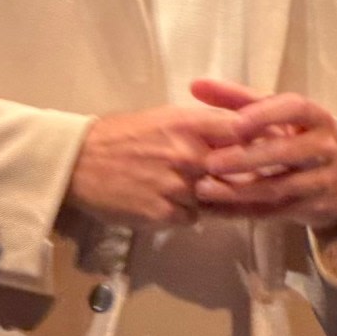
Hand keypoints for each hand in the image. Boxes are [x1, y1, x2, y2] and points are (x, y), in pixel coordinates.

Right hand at [67, 105, 244, 229]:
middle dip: (231, 175)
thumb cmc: (121, 135)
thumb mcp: (163, 118)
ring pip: (213, 198)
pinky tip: (162, 202)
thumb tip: (239, 133)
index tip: (258, 148)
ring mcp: (177, 186)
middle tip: (221, 177)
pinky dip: (182, 213)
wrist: (78, 162)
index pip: (240, 129)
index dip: (254, 139)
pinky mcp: (164, 213)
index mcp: (188, 124)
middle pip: (233, 170)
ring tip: (175, 188)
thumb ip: (200, 126)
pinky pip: (191, 218)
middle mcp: (188, 154)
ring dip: (202, 197)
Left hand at [188, 81, 336, 229]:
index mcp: (317, 117)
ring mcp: (322, 181)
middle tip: (210, 162)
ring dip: (239, 191)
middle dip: (247, 158)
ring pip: (279, 188)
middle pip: (286, 152)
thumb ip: (239, 98)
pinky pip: (274, 213)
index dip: (266, 114)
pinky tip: (214, 209)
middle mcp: (324, 147)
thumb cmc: (305, 135)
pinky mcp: (313, 209)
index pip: (296, 109)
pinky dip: (242, 212)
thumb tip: (195, 85)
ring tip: (203, 189)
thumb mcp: (282, 114)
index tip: (235, 123)